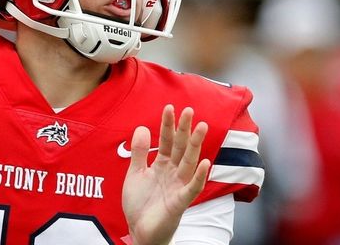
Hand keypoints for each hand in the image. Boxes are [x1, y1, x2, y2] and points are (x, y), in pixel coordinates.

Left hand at [122, 105, 209, 244]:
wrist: (140, 231)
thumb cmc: (140, 204)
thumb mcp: (135, 174)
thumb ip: (139, 152)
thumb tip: (142, 127)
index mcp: (161, 166)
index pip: (166, 141)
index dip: (167, 126)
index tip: (169, 108)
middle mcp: (173, 173)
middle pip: (180, 148)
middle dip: (184, 130)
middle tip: (189, 110)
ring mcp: (178, 186)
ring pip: (189, 162)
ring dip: (195, 145)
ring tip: (201, 127)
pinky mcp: (180, 202)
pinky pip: (192, 188)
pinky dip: (198, 176)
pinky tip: (205, 162)